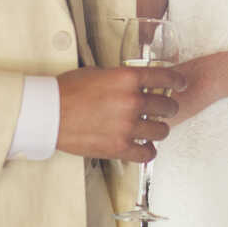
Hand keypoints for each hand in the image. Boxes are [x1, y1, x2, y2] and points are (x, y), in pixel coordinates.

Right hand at [55, 65, 184, 162]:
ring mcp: (127, 126)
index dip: (177, 82)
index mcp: (128, 78)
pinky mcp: (118, 147)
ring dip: (159, 130)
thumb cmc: (68, 91)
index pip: (166, 78)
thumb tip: (137, 83)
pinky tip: (143, 147)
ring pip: (162, 131)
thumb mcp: (99, 73)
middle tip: (163, 110)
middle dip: (168, 108)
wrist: (47, 113)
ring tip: (152, 129)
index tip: (180, 85)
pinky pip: (147, 153)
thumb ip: (122, 78)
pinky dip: (148, 151)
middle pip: (168, 106)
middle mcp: (132, 101)